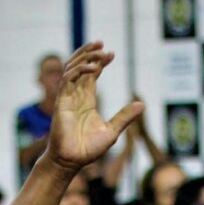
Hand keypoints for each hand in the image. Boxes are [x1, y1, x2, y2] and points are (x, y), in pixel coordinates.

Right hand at [45, 42, 143, 174]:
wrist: (72, 161)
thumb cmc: (88, 150)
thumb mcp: (112, 130)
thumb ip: (125, 116)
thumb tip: (142, 104)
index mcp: (87, 101)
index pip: (91, 75)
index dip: (99, 62)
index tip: (111, 54)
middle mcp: (76, 96)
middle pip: (80, 66)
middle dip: (90, 53)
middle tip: (102, 43)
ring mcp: (67, 98)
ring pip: (72, 69)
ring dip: (84, 57)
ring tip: (98, 50)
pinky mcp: (61, 102)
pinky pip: (68, 80)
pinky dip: (78, 70)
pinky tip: (91, 67)